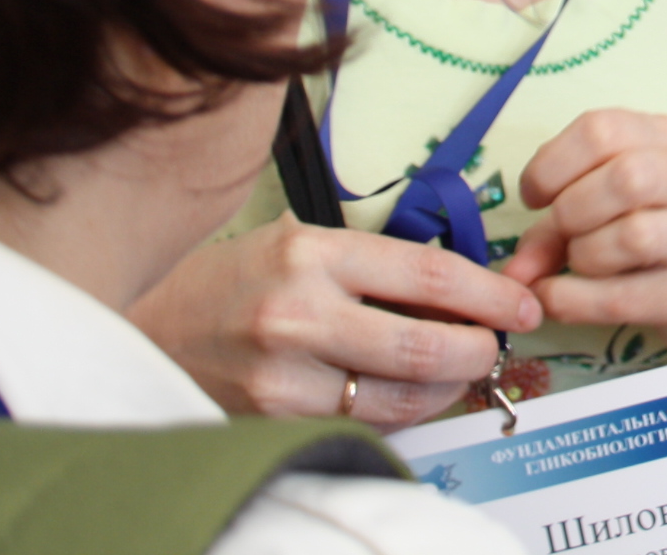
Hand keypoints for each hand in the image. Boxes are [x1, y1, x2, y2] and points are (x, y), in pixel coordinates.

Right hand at [132, 214, 542, 428]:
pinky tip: (412, 391)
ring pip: (400, 395)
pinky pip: (364, 420)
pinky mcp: (275, 422)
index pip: (427, 276)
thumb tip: (458, 291)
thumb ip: (373, 266)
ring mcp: (284, 378)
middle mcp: (298, 317)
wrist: (146, 331)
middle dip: (478, 349)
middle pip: (423, 346)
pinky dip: (402, 409)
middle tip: (496, 343)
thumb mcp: (299, 245)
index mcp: (311, 255)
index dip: (488, 294)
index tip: (519, 303)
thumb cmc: (232, 281)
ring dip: (447, 386)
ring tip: (461, 368)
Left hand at [502, 110, 666, 374]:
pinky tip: (558, 301)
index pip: (602, 129)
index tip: (536, 196)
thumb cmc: (666, 236)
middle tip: (560, 233)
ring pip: (633, 236)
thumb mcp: (615, 211)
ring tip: (576, 264)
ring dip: (584, 256)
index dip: (552, 163)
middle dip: (572, 210)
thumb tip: (510, 273)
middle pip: (624, 177)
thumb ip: (556, 229)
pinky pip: (628, 297)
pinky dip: (577, 301)